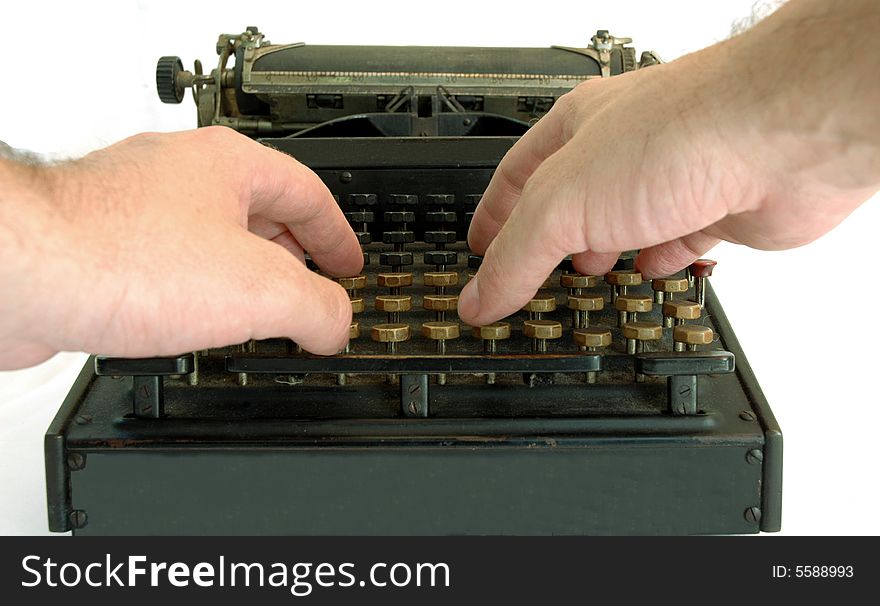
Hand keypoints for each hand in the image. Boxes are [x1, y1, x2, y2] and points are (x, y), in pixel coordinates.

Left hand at [0, 127, 361, 367]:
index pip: (308, 194)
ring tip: (259, 319)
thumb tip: (335, 324)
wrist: (19, 273)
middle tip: (311, 295)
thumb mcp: (260, 292)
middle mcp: (180, 177)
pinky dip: (195, 295)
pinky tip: (194, 327)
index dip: (338, 236)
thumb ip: (318, 308)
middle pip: (260, 215)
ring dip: (242, 282)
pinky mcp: (101, 244)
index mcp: (229, 165)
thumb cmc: (118, 256)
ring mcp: (136, 208)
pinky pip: (168, 267)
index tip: (349, 266)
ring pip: (210, 242)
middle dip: (293, 261)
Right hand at [459, 6, 878, 326]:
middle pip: (572, 202)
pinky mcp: (718, 209)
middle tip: (528, 275)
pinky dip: (660, 262)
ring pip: (625, 225)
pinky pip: (679, 243)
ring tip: (585, 280)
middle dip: (548, 241)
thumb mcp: (563, 203)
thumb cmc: (679, 135)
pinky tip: (650, 273)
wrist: (783, 137)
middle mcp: (623, 151)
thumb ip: (516, 258)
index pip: (516, 176)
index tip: (478, 250)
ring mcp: (673, 180)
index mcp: (575, 131)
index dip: (492, 215)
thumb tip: (478, 298)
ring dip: (604, 254)